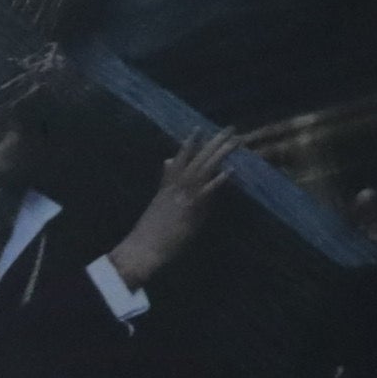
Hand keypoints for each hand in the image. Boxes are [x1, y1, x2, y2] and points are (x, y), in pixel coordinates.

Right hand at [107, 117, 265, 290]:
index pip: (179, 160)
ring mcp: (183, 196)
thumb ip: (164, 180)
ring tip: (234, 141)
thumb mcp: (156, 202)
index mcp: (166, 187)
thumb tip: (167, 160)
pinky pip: (206, 192)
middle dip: (212, 142)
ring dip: (220, 154)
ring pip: (203, 169)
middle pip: (196, 159)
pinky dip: (218, 181)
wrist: (141, 249)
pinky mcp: (189, 209)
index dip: (189, 144)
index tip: (200, 129)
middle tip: (230, 128)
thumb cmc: (148, 232)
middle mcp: (175, 187)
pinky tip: (230, 171)